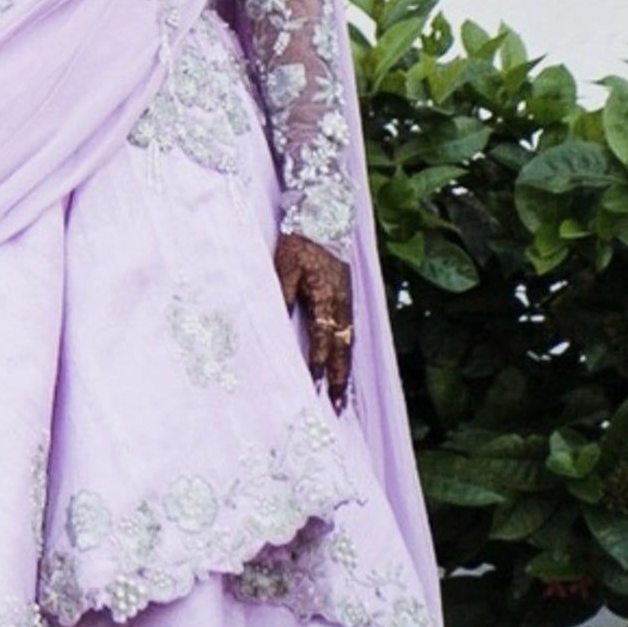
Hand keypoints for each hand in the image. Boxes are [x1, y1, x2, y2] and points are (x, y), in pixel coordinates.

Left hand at [274, 233, 354, 406]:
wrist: (324, 218)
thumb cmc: (299, 243)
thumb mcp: (282, 265)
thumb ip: (281, 294)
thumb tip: (277, 322)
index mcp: (325, 299)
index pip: (322, 340)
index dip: (319, 364)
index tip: (315, 387)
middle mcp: (342, 305)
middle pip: (343, 350)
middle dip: (341, 380)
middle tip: (338, 408)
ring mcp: (348, 302)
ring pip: (349, 344)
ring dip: (348, 371)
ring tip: (344, 397)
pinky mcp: (348, 297)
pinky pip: (350, 332)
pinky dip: (348, 353)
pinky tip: (345, 365)